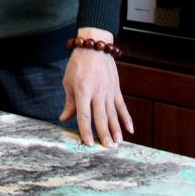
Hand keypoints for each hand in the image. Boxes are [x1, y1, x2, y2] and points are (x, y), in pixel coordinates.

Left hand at [59, 27, 133, 146]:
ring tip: (118, 143)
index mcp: (82, 91)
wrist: (94, 47)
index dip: (85, 130)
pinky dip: (126, 118)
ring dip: (116, 130)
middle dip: (104, 134)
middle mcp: (97, 93)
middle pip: (101, 117)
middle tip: (107, 148)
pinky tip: (130, 129)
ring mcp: (108, 91)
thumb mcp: (68, 82)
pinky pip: (122, 106)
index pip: (84, 115)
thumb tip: (64, 119)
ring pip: (113, 114)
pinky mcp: (116, 89)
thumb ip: (69, 102)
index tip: (88, 143)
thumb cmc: (78, 64)